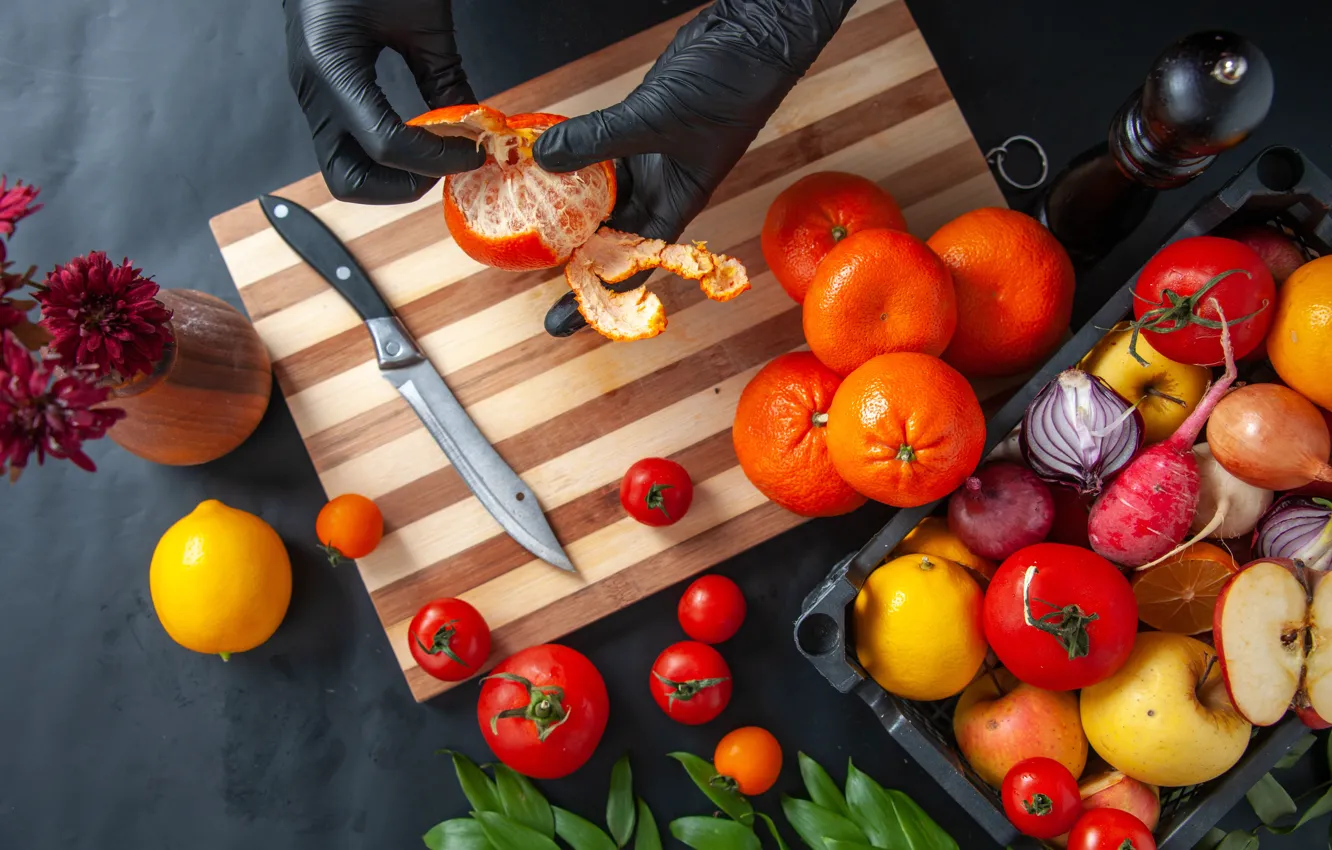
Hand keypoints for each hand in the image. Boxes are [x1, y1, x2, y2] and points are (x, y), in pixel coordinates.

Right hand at [283, 0, 485, 203]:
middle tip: (443, 166)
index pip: (383, 145)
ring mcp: (312, 96)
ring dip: (391, 176)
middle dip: (401, 185)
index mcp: (331, 65)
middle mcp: (313, 89)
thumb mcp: (420, 17)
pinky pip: (350, 142)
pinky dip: (386, 153)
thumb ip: (444, 73)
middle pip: (347, 180)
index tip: (472, 154)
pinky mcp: (322, 94)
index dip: (436, 160)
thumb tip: (474, 121)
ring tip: (433, 155)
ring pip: (344, 170)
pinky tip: (418, 136)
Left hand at [533, 0, 854, 335]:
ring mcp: (647, 155)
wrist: (751, 38)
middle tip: (526, 266)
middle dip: (572, 253)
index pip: (632, 264)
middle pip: (609, 234)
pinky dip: (570, 156)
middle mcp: (661, 186)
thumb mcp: (659, 119)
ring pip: (599, 193)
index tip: (560, 322)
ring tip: (524, 218)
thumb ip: (601, 139)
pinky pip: (596, 151)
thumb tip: (547, 160)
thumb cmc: (730, 87)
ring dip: (566, 204)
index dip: (596, 295)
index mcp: (678, 203)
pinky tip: (541, 160)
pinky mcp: (637, 123)